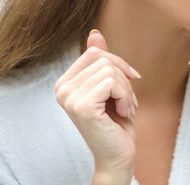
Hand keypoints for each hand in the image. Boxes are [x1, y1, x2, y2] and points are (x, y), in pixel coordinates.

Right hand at [55, 30, 140, 184]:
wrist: (118, 155)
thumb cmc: (116, 121)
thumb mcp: (111, 86)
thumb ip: (101, 61)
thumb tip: (94, 34)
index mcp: (65, 82)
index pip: (94, 53)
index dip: (117, 64)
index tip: (128, 82)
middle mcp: (61, 89)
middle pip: (104, 60)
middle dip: (124, 79)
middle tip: (126, 101)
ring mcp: (69, 98)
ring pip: (110, 71)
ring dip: (126, 90)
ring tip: (124, 108)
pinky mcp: (82, 106)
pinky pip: (111, 82)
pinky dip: (125, 96)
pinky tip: (122, 112)